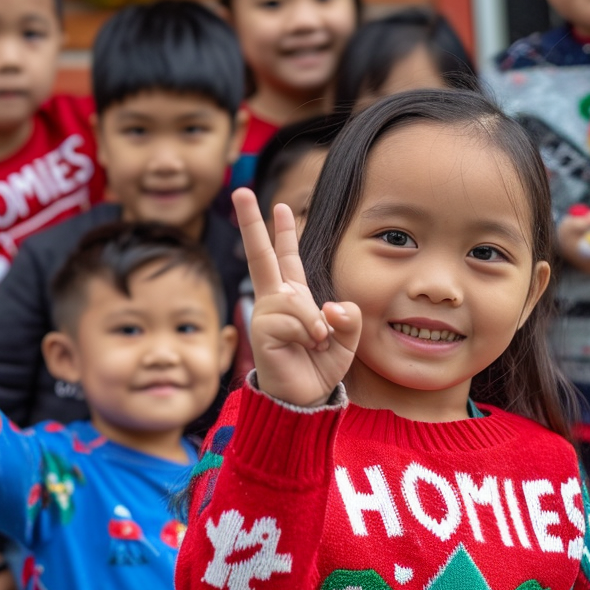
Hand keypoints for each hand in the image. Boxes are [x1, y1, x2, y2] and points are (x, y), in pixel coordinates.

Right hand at [233, 188, 360, 407]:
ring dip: (314, 323)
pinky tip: (305, 348)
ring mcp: (266, 314)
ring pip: (295, 299)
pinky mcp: (262, 330)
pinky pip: (293, 319)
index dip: (283, 232)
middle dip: (250, 222)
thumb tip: (328, 308)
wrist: (304, 400)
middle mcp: (276, 300)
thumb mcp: (347, 339)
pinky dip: (308, 334)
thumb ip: (348, 317)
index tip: (280, 205)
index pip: (287, 258)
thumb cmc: (320, 367)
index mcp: (294, 297)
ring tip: (316, 343)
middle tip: (240, 190)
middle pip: (261, 255)